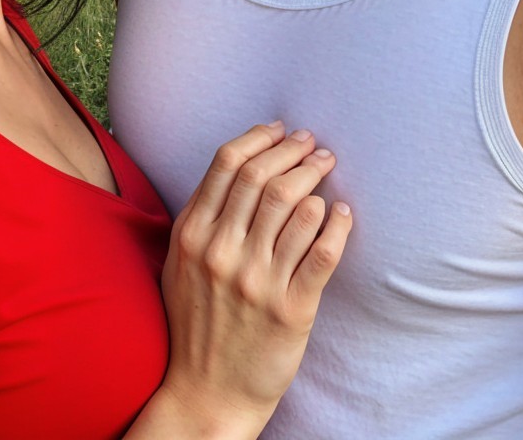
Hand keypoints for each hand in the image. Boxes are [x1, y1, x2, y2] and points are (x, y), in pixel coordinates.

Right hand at [154, 121, 352, 434]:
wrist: (207, 392)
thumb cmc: (195, 322)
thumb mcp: (179, 265)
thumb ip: (200, 218)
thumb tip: (237, 166)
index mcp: (192, 236)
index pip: (228, 164)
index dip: (261, 137)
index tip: (281, 130)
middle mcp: (223, 253)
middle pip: (266, 178)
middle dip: (295, 150)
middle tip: (314, 144)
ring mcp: (259, 281)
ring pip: (298, 207)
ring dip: (318, 178)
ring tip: (327, 167)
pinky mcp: (292, 308)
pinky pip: (324, 252)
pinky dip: (338, 223)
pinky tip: (343, 211)